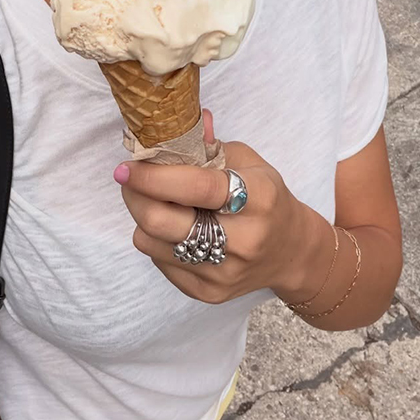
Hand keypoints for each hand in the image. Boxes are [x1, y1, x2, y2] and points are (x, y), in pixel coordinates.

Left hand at [116, 111, 320, 304]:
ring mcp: (224, 271)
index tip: (127, 166)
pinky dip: (157, 240)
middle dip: (135, 195)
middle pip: (161, 221)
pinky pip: (158, 261)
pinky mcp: (209, 292)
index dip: (153, 175)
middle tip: (130, 179)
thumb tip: (169, 128)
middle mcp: (243, 240)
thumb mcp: (249, 163)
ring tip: (156, 202)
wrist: (291, 252)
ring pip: (151, 242)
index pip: (195, 187)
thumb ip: (207, 145)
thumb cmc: (267, 199)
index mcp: (258, 198)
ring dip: (143, 217)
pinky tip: (174, 228)